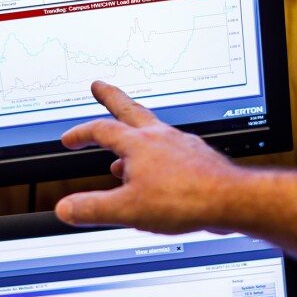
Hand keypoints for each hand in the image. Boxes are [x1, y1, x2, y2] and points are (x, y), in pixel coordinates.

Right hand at [54, 80, 241, 233]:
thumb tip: (66, 208)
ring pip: (153, 128)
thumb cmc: (184, 199)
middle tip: (100, 86)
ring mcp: (181, 144)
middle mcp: (160, 137)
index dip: (82, 133)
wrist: (230, 199)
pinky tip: (162, 168)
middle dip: (112, 98)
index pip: (102, 130)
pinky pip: (173, 147)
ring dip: (135, 131)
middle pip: (130, 110)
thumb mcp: (127, 210)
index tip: (70, 139)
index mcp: (139, 145)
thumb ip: (93, 208)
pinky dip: (159, 152)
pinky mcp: (198, 157)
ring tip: (125, 144)